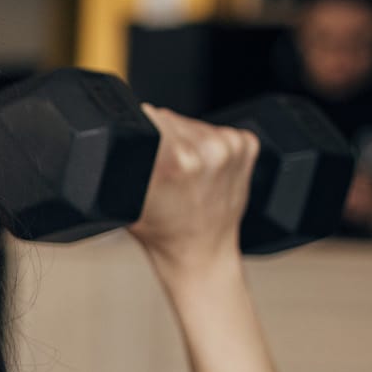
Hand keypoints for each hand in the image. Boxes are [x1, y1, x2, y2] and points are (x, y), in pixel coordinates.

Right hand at [126, 105, 256, 275]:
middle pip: (171, 118)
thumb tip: (127, 128)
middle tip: (164, 173)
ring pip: (193, 124)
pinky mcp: (247, 145)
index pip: (149, 117)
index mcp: (178, 159)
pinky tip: (204, 173)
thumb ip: (125, 160)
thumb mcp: (126, 198)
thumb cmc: (164, 233)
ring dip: (186, 142)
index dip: (141, 132)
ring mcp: (232, 146)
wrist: (201, 254)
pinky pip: (217, 131)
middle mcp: (209, 149)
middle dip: (163, 139)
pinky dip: (208, 146)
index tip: (143, 153)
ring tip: (184, 176)